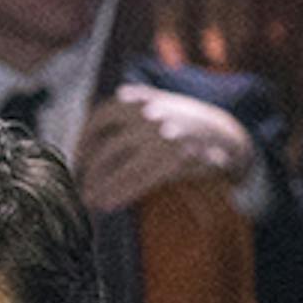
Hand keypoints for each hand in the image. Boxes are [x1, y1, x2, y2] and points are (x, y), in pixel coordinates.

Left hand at [75, 81, 250, 218]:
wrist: (226, 134)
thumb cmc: (181, 124)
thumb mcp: (153, 105)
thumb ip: (124, 113)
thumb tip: (83, 141)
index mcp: (139, 100)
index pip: (99, 119)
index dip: (83, 143)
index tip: (76, 161)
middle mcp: (149, 115)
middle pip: (107, 148)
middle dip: (89, 172)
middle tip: (80, 188)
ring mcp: (163, 136)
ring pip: (120, 166)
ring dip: (100, 187)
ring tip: (90, 201)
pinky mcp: (177, 158)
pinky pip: (140, 180)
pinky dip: (120, 193)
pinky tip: (109, 203)